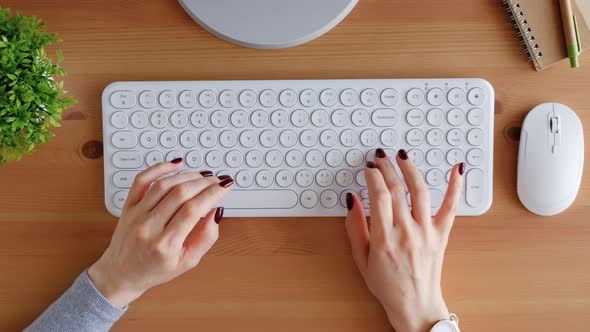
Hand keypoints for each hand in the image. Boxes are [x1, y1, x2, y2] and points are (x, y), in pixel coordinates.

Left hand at [88, 159, 232, 307]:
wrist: (121, 274)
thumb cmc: (154, 269)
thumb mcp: (188, 262)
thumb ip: (206, 238)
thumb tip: (216, 213)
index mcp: (165, 245)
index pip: (193, 210)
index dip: (213, 194)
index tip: (225, 186)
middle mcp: (148, 227)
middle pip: (180, 194)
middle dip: (204, 183)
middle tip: (217, 180)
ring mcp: (136, 215)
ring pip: (164, 185)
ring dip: (187, 176)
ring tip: (202, 176)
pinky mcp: (128, 206)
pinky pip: (142, 180)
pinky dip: (159, 168)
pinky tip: (175, 165)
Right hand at [344, 148, 464, 331]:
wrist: (415, 305)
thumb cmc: (387, 285)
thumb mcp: (361, 258)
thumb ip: (354, 227)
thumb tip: (352, 200)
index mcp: (384, 239)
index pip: (378, 195)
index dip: (372, 176)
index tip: (368, 168)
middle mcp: (407, 232)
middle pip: (397, 189)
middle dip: (386, 167)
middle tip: (380, 157)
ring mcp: (427, 232)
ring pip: (420, 191)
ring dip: (411, 169)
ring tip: (403, 156)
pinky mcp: (442, 234)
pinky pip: (451, 207)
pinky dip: (455, 186)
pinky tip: (457, 169)